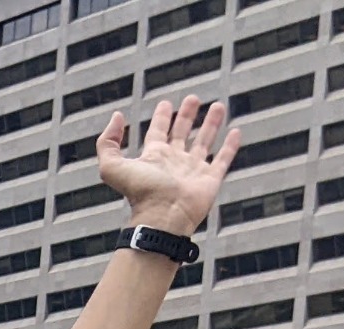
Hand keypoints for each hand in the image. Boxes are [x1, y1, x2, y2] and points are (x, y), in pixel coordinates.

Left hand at [97, 94, 238, 235]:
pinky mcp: (210, 179)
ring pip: (204, 141)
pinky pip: (223, 159)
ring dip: (210, 124)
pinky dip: (230, 146)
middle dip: (186, 115)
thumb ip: (107, 142)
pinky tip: (235, 132)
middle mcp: (174, 162)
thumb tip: (116, 117)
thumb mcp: (111, 166)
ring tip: (217, 106)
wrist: (164, 215)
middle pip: (181, 133)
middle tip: (192, 98)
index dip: (161, 117)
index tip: (165, 104)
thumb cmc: (139, 194)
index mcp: (154, 157)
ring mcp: (193, 170)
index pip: (158, 132)